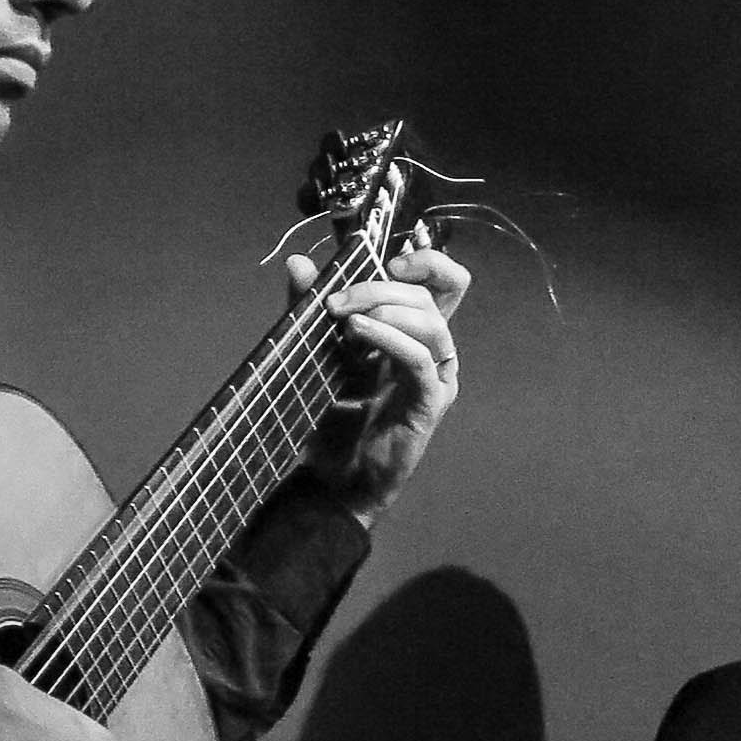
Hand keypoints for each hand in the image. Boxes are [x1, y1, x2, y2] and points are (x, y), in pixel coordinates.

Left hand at [291, 241, 469, 520]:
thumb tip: (297, 262)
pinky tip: (358, 333)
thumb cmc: (330, 420)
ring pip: (432, 323)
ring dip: (386, 309)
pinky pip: (421, 360)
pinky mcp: (429, 403)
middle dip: (380, 287)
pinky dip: (390, 338)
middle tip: (337, 300)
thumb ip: (308, 308)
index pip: (443, 283)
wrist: (332, 481)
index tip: (385, 260)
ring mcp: (434, 378)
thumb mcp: (315, 352)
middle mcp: (430, 351)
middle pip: (431, 296)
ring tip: (346, 318)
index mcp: (411, 334)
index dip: (425, 261)